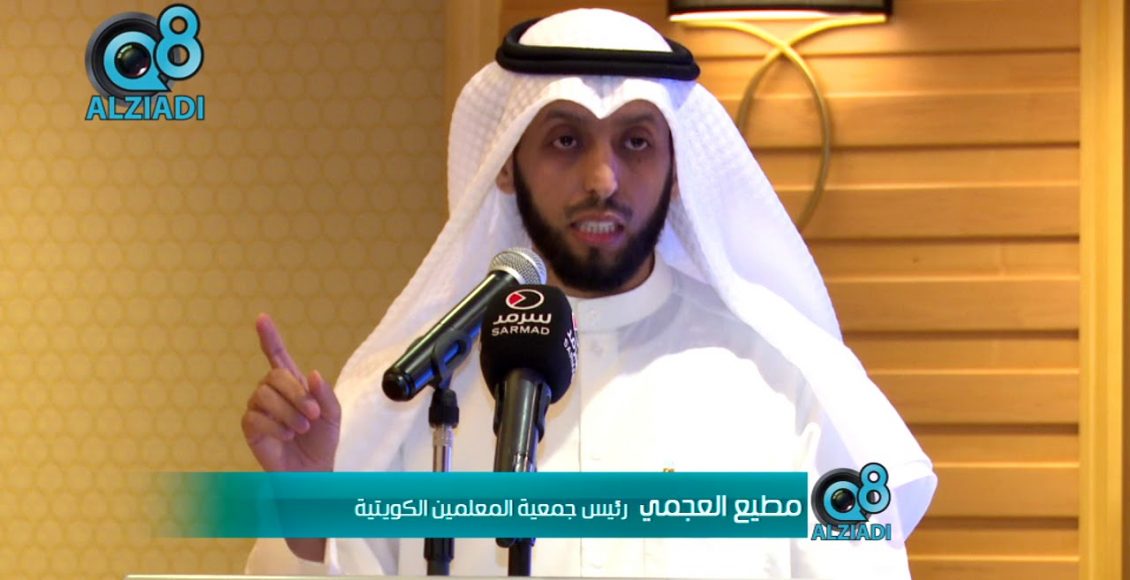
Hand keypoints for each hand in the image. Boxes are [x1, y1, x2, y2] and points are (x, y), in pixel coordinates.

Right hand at [242, 313, 340, 472]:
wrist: (313, 470)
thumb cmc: (322, 441)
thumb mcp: (333, 415)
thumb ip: (324, 394)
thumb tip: (311, 374)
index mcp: (293, 383)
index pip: (277, 354)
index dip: (269, 336)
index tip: (262, 318)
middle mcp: (272, 391)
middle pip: (275, 375)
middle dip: (296, 394)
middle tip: (312, 415)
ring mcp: (259, 408)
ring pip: (264, 395)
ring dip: (288, 412)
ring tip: (301, 429)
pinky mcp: (250, 426)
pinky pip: (255, 417)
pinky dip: (275, 426)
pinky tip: (285, 436)